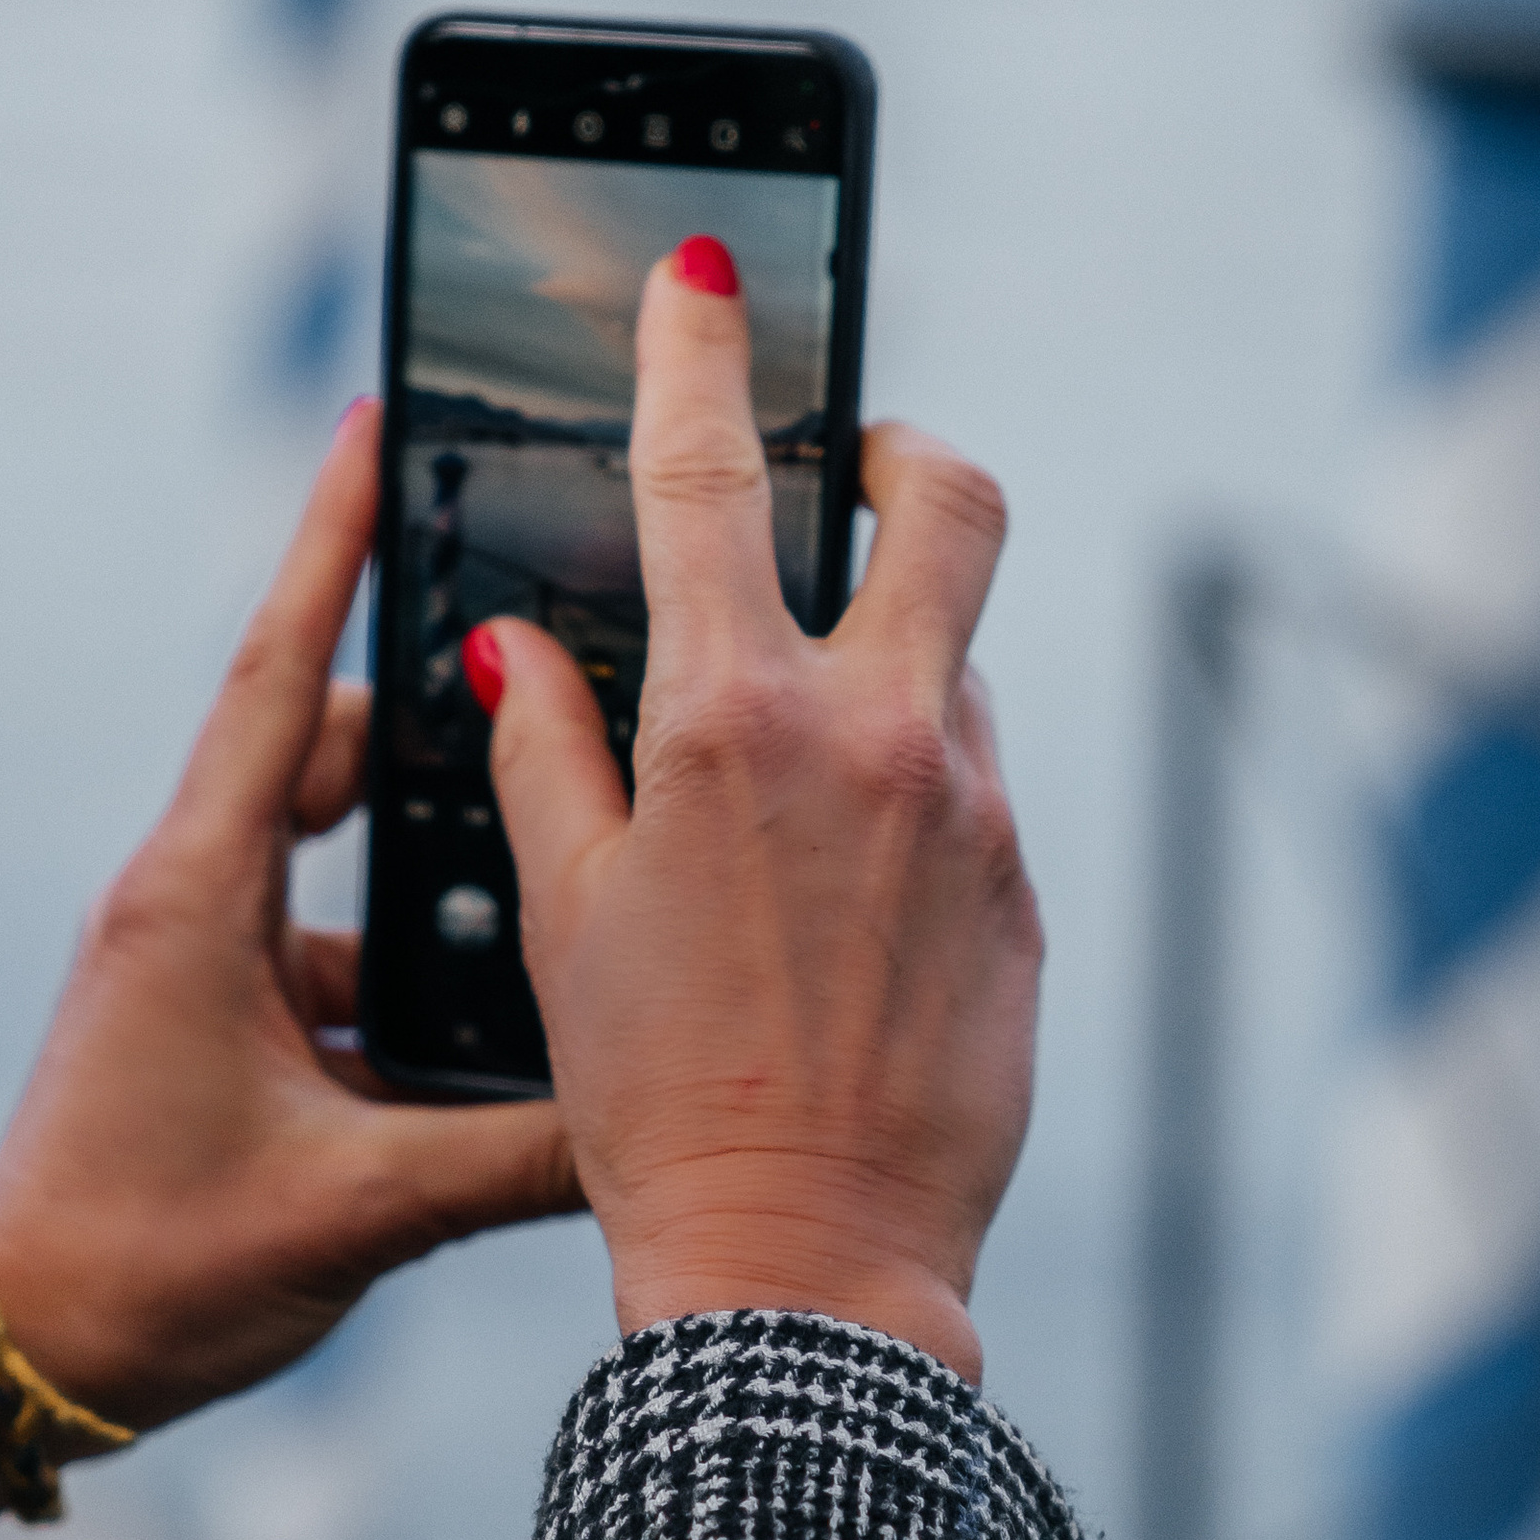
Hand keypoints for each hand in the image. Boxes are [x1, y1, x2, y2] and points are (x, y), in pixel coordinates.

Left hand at [0, 403, 577, 1449]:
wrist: (21, 1366)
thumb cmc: (151, 1273)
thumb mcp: (358, 1210)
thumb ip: (518, 1157)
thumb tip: (660, 1117)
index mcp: (198, 899)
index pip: (281, 681)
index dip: (328, 549)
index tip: (367, 425)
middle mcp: (192, 903)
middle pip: (328, 755)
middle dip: (438, 720)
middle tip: (554, 677)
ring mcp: (201, 963)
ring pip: (336, 861)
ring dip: (430, 858)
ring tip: (556, 850)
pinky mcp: (217, 1025)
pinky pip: (330, 950)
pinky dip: (408, 961)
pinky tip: (503, 1016)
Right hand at [471, 242, 1039, 1385]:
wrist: (810, 1263)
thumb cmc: (653, 1098)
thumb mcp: (562, 914)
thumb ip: (544, 749)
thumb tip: (515, 640)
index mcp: (732, 721)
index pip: (712, 473)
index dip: (697, 349)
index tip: (700, 276)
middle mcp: (878, 736)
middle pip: (948, 503)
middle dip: (903, 455)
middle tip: (854, 476)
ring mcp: (972, 810)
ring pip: (953, 662)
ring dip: (886, 667)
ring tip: (793, 782)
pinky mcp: (1023, 889)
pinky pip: (969, 786)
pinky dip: (908, 788)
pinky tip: (842, 897)